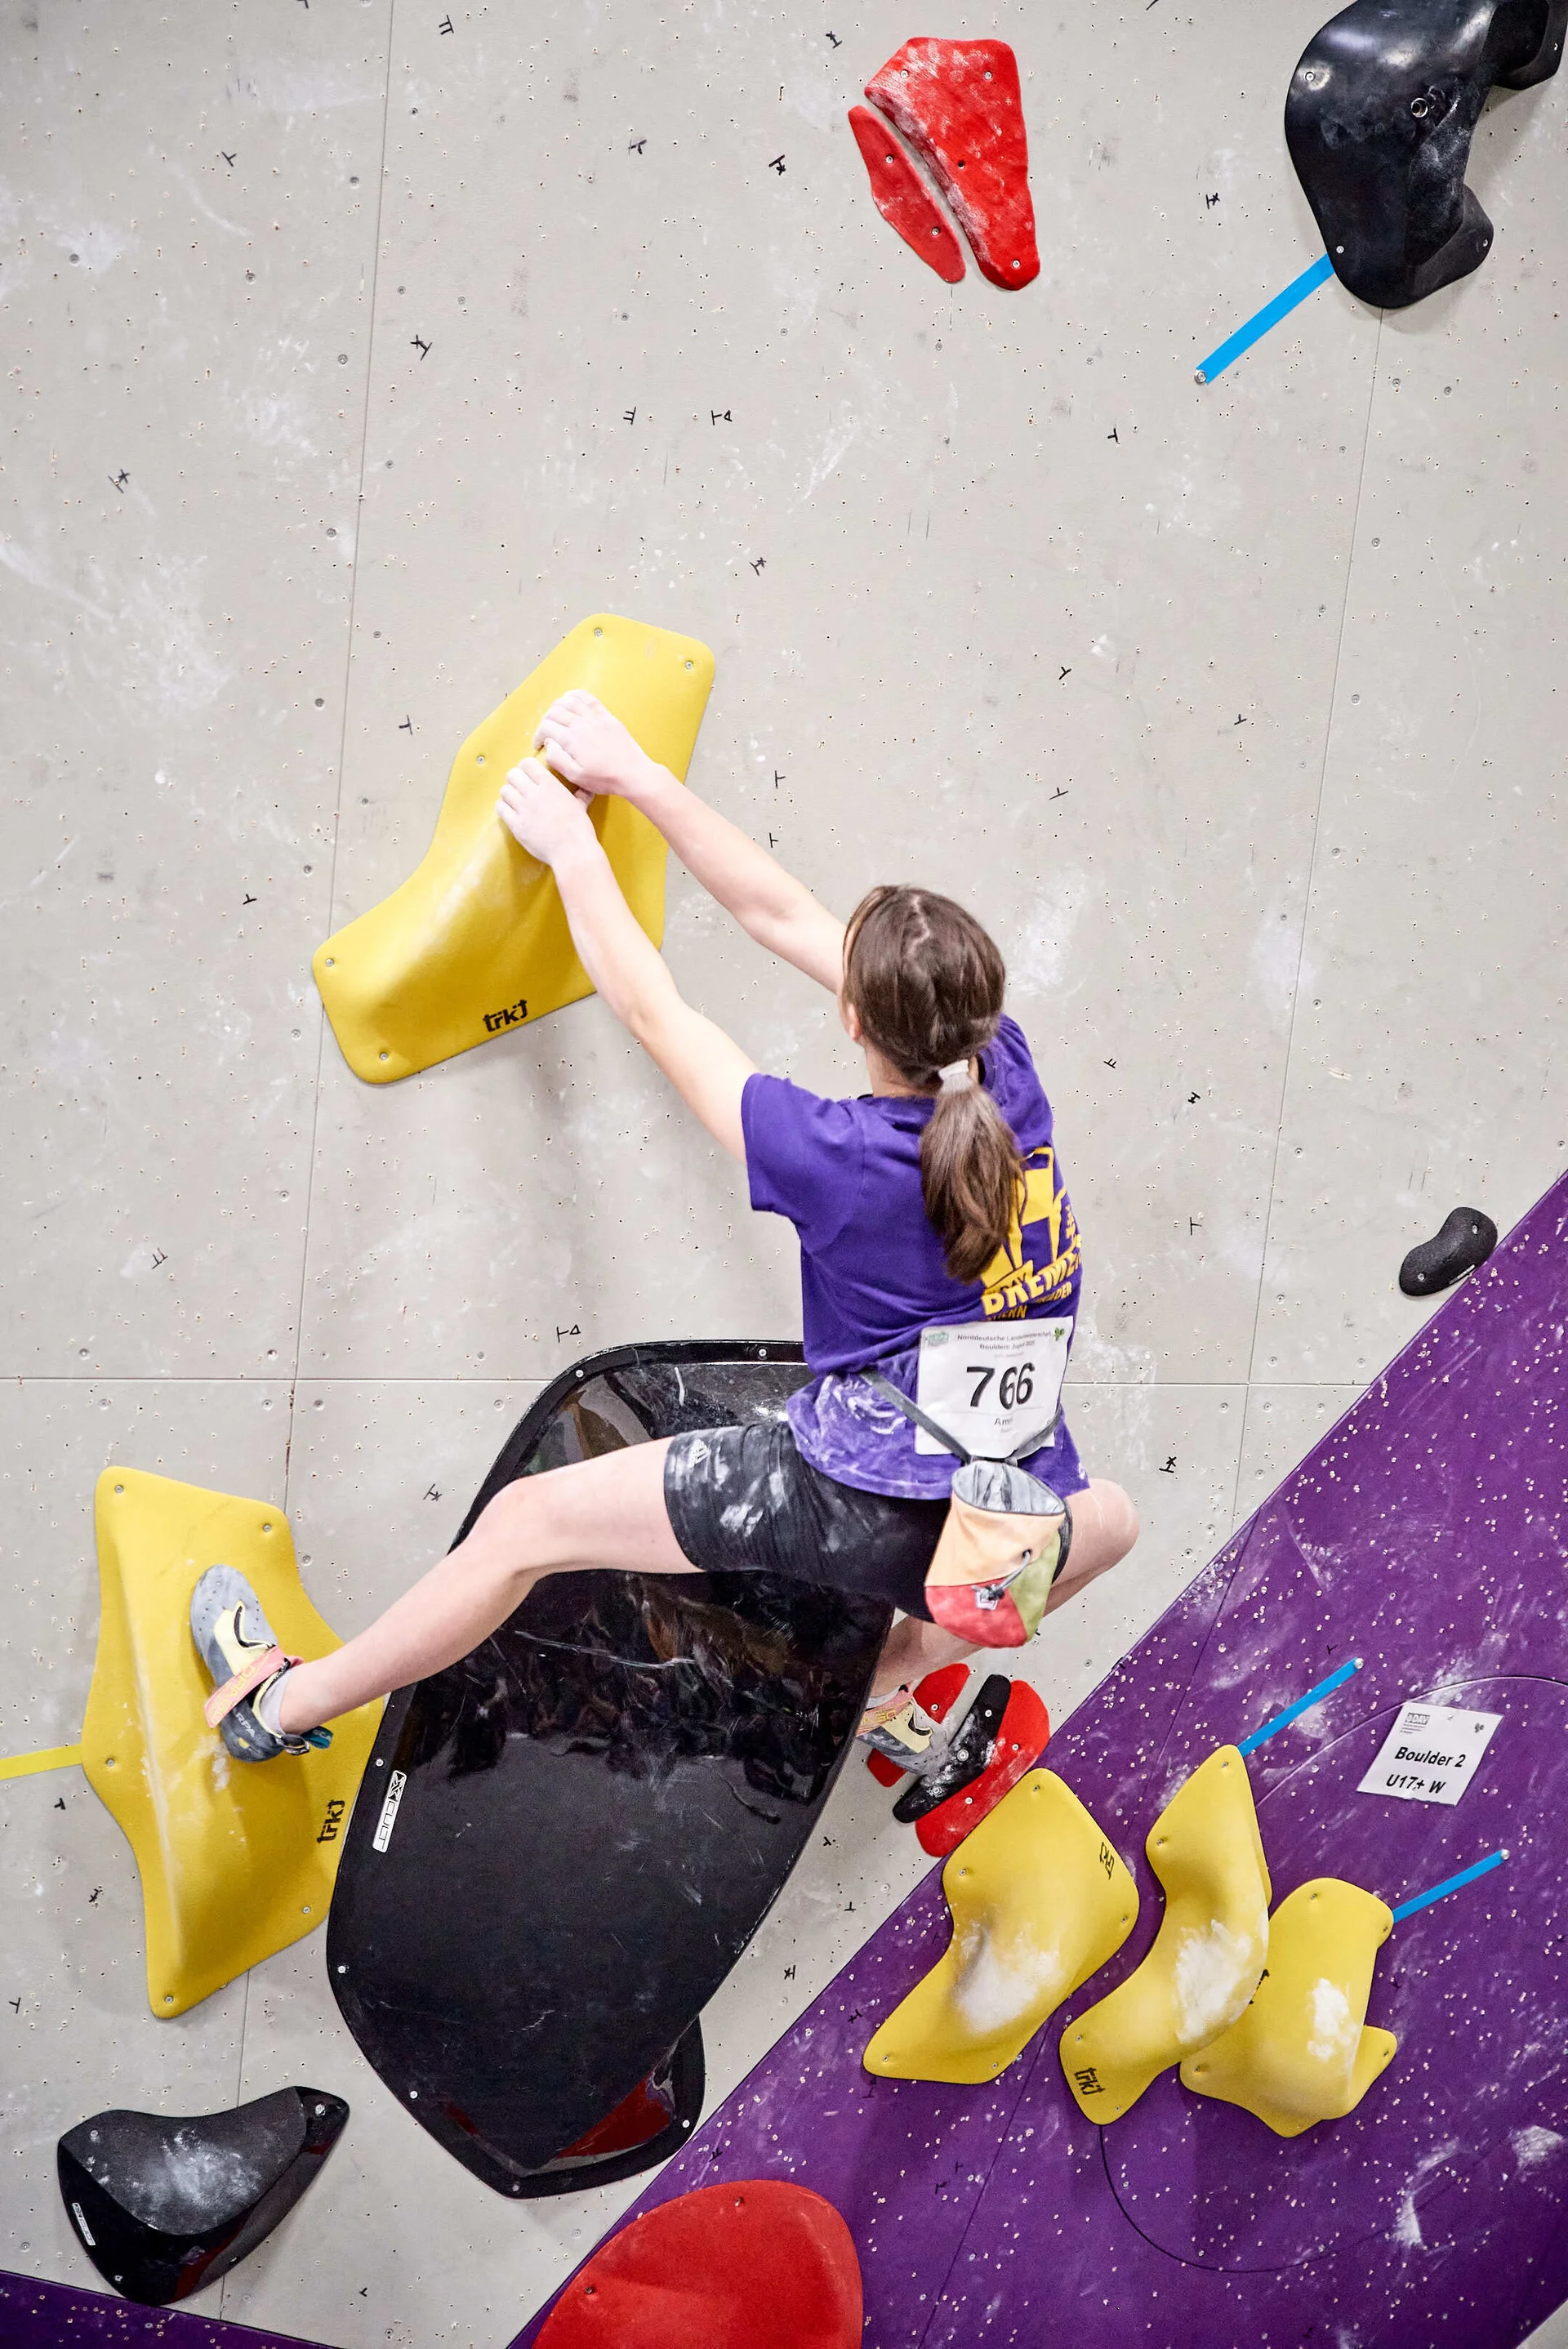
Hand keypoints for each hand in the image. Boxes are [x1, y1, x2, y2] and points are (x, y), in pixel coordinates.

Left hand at [497, 758, 594, 865]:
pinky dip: (504, 807)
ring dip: (509, 794)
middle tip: (520, 788)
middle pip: (512, 775)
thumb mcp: (582, 806)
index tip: (528, 775)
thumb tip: (587, 789)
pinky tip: (511, 812)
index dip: (525, 768)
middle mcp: (535, 794)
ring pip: (504, 791)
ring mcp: (524, 810)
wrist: (572, 852)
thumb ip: (581, 795)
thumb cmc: (579, 830)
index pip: (527, 764)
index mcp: (550, 785)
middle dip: (515, 780)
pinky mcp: (517, 825)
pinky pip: (501, 808)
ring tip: (515, 801)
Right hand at [534, 690, 658, 802]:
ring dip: (557, 705)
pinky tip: (570, 697)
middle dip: (545, 721)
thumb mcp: (576, 776)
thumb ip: (557, 759)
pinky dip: (576, 695)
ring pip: (570, 701)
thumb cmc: (605, 778)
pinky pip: (589, 699)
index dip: (538, 735)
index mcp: (572, 739)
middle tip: (546, 731)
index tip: (538, 744)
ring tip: (554, 714)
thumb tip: (548, 743)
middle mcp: (582, 724)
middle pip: (555, 712)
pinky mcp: (607, 717)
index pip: (546, 727)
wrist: (632, 773)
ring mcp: (595, 718)